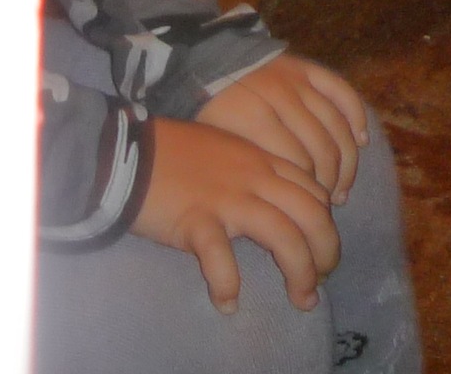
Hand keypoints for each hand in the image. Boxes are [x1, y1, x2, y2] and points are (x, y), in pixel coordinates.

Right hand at [133, 115, 338, 314]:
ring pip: (286, 238)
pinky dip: (229, 286)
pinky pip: (223, 261)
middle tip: (319, 280)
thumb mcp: (221, 149)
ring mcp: (226, 199)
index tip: (318, 248)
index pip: (313, 191)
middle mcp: (252, 177)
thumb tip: (270, 201)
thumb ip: (248, 170)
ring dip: (301, 275)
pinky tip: (227, 303)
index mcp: (259, 159)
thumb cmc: (168, 152)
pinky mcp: (197, 220)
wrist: (123, 153)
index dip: (325, 224)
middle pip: (312, 215)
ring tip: (300, 300)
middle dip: (326, 253)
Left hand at [197, 54, 368, 204]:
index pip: (298, 165)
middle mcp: (276, 94)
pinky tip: (362, 141)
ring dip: (347, 162)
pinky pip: (343, 92)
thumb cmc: (213, 119)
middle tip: (330, 202)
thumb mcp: (220, 147)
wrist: (204, 70)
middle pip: (322, 148)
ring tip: (341, 186)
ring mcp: (294, 79)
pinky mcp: (306, 67)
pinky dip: (357, 117)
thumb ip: (253, 174)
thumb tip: (290, 209)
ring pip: (337, 127)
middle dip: (332, 182)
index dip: (310, 193)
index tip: (310, 211)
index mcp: (250, 116)